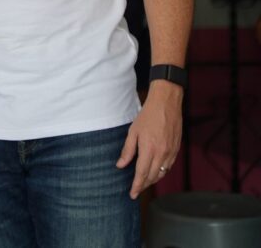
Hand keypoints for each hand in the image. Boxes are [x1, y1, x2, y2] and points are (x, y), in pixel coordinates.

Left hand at [116, 80, 182, 197]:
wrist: (167, 104)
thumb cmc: (147, 116)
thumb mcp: (133, 132)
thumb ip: (128, 150)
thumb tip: (121, 165)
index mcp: (149, 149)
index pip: (142, 173)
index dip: (137, 186)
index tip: (132, 194)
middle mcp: (162, 153)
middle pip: (153, 176)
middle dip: (144, 185)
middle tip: (136, 190)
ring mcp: (171, 152)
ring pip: (162, 173)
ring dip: (153, 180)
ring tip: (144, 183)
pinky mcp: (177, 149)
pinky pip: (169, 166)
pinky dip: (162, 172)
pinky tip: (156, 172)